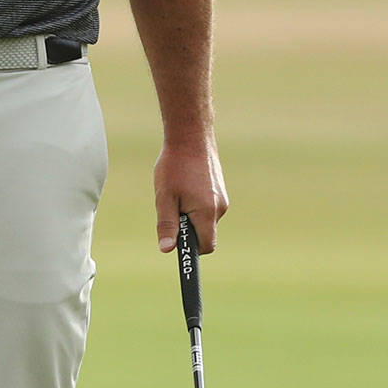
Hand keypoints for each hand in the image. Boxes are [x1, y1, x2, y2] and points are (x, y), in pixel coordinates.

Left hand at [154, 138, 228, 253]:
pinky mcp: (220, 190)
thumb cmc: (175, 166)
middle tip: (171, 208)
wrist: (191, 137)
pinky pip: (207, 207)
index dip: (191, 250)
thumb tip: (167, 250)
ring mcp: (222, 198)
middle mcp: (220, 208)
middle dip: (188, 229)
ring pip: (205, 219)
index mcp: (207, 213)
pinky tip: (185, 186)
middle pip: (205, 233)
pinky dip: (195, 204)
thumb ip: (167, 225)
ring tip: (177, 192)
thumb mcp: (165, 197)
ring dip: (190, 214)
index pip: (206, 246)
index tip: (177, 244)